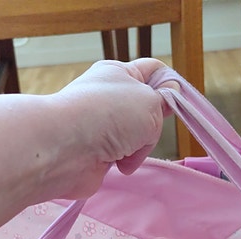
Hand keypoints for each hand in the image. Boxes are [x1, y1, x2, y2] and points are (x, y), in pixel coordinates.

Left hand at [51, 59, 172, 194]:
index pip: (152, 71)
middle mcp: (108, 99)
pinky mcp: (96, 154)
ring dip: (139, 148)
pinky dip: (125, 162)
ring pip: (137, 137)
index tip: (174, 105)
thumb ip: (164, 102)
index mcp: (119, 74)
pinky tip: (119, 164)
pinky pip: (123, 157)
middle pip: (147, 110)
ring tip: (126, 151)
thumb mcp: (150, 101)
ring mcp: (101, 128)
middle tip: (147, 131)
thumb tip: (164, 102)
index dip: (168, 86)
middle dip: (152, 125)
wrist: (65, 149)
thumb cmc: (108, 116)